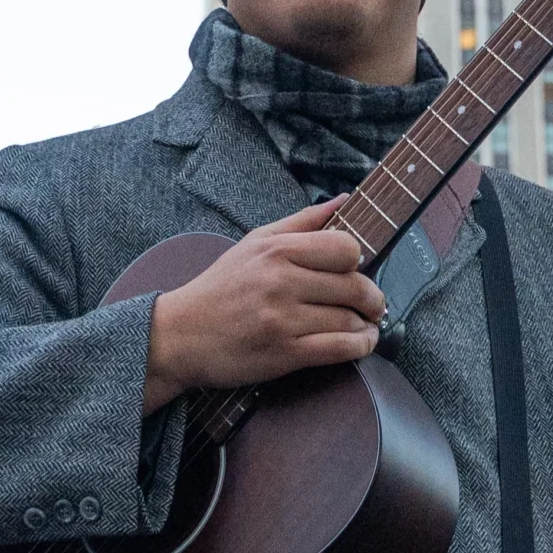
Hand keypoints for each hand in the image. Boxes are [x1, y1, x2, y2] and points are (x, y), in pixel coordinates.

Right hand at [144, 199, 387, 413]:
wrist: (180, 335)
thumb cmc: (221, 287)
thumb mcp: (255, 242)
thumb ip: (303, 220)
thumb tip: (345, 199)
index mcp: (277, 250)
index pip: (346, 248)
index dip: (358, 261)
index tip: (354, 271)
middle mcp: (281, 282)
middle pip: (355, 286)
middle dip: (372, 298)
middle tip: (372, 303)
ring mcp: (283, 320)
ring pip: (349, 320)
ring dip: (366, 325)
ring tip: (365, 324)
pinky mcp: (283, 354)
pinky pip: (339, 349)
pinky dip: (359, 347)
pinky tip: (361, 343)